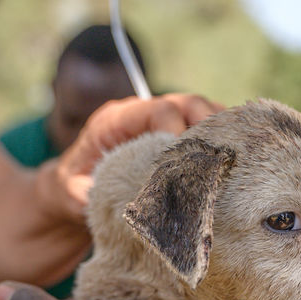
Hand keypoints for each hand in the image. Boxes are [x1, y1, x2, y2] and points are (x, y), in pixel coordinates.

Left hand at [40, 94, 222, 220]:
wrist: (74, 187)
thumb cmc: (72, 187)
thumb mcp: (68, 192)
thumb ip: (79, 193)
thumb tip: (98, 195)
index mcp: (116, 119)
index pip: (158, 110)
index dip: (178, 131)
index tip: (187, 162)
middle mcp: (143, 113)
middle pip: (188, 104)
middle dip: (210, 128)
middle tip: (220, 160)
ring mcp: (162, 121)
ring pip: (204, 112)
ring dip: (221, 134)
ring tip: (233, 163)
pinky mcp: (176, 134)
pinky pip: (208, 127)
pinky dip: (222, 142)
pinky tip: (230, 165)